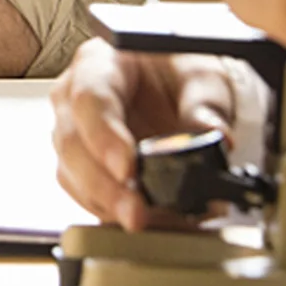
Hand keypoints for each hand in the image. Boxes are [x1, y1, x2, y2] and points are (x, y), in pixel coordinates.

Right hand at [51, 38, 235, 229]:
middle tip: (137, 212)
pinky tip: (142, 221)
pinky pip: (84, 194)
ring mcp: (74, 133)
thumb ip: (205, 101)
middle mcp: (74, 97)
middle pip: (72, 143)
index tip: (129, 168)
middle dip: (104, 185)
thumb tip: (213, 134)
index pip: (90, 98)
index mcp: (98, 63)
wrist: (171, 85)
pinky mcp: (82, 166)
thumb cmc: (174, 70)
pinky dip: (111, 211)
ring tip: (146, 222)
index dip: (105, 136)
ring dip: (106, 204)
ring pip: (71, 173)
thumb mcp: (199, 73)